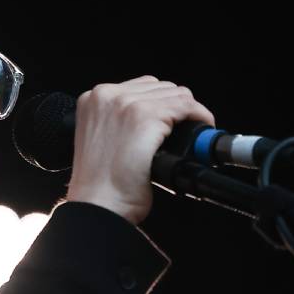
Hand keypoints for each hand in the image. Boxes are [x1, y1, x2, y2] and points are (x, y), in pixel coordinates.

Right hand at [62, 76, 214, 225]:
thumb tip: (153, 121)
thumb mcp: (100, 141)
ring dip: (188, 113)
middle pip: (160, 88)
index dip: (162, 104)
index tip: (172, 120)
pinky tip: (201, 129)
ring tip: (193, 131)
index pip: (141, 87)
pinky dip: (199, 117)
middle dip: (175, 108)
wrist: (98, 206)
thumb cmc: (99, 186)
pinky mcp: (144, 117)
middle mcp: (107, 96)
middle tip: (185, 130)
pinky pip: (185, 107)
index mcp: (92, 99)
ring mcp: (125, 104)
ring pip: (175, 95)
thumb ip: (118, 123)